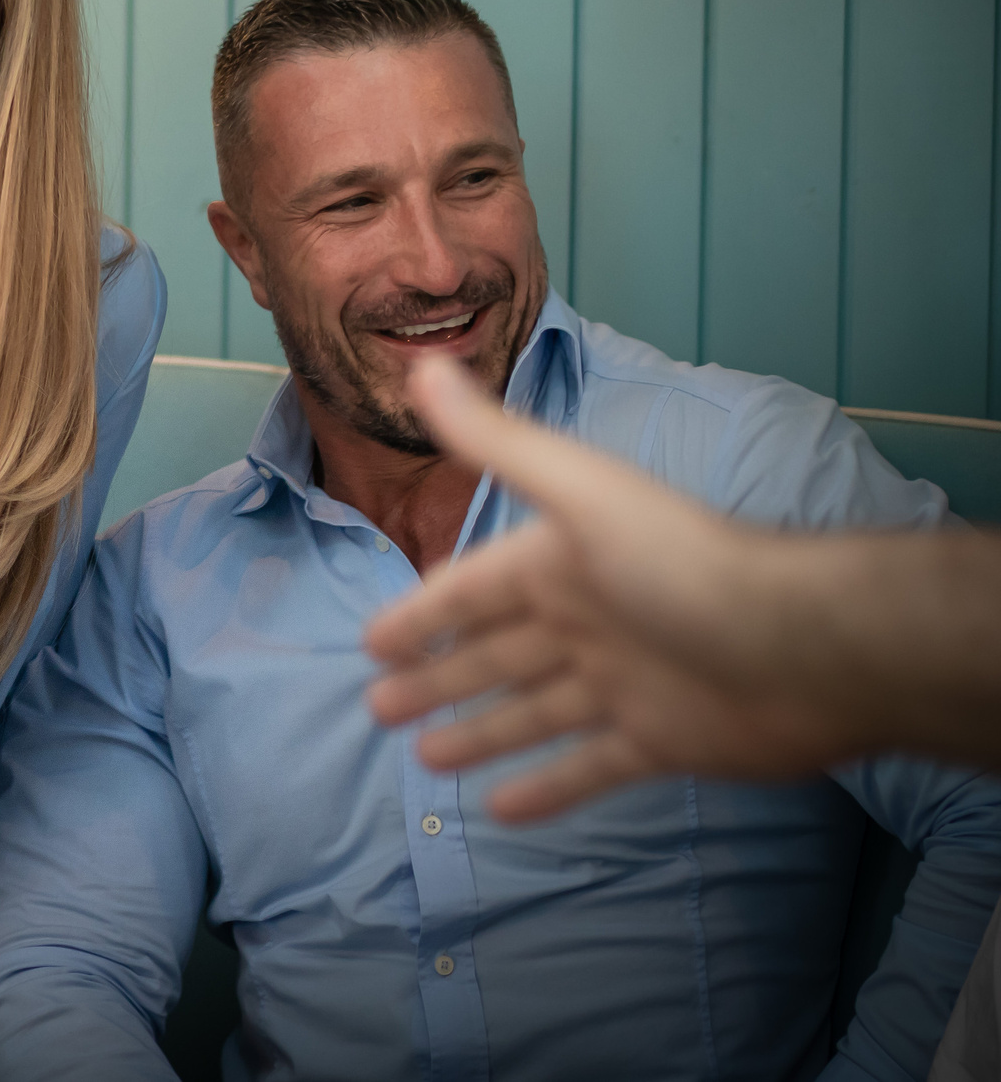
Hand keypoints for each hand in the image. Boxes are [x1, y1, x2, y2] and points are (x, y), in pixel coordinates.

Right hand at [362, 356, 862, 821]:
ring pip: (533, 712)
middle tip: (379, 709)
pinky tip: (501, 811)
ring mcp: (624, 684)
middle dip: (438, 680)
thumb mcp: (579, 493)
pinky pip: (590, 768)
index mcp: (561, 563)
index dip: (423, 614)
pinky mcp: (661, 741)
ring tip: (427, 759)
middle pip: (496, 654)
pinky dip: (547, 787)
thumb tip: (424, 365)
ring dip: (480, 732)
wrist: (802, 647)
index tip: (373, 643)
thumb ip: (498, 441)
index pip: (472, 589)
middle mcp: (588, 620)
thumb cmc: (683, 565)